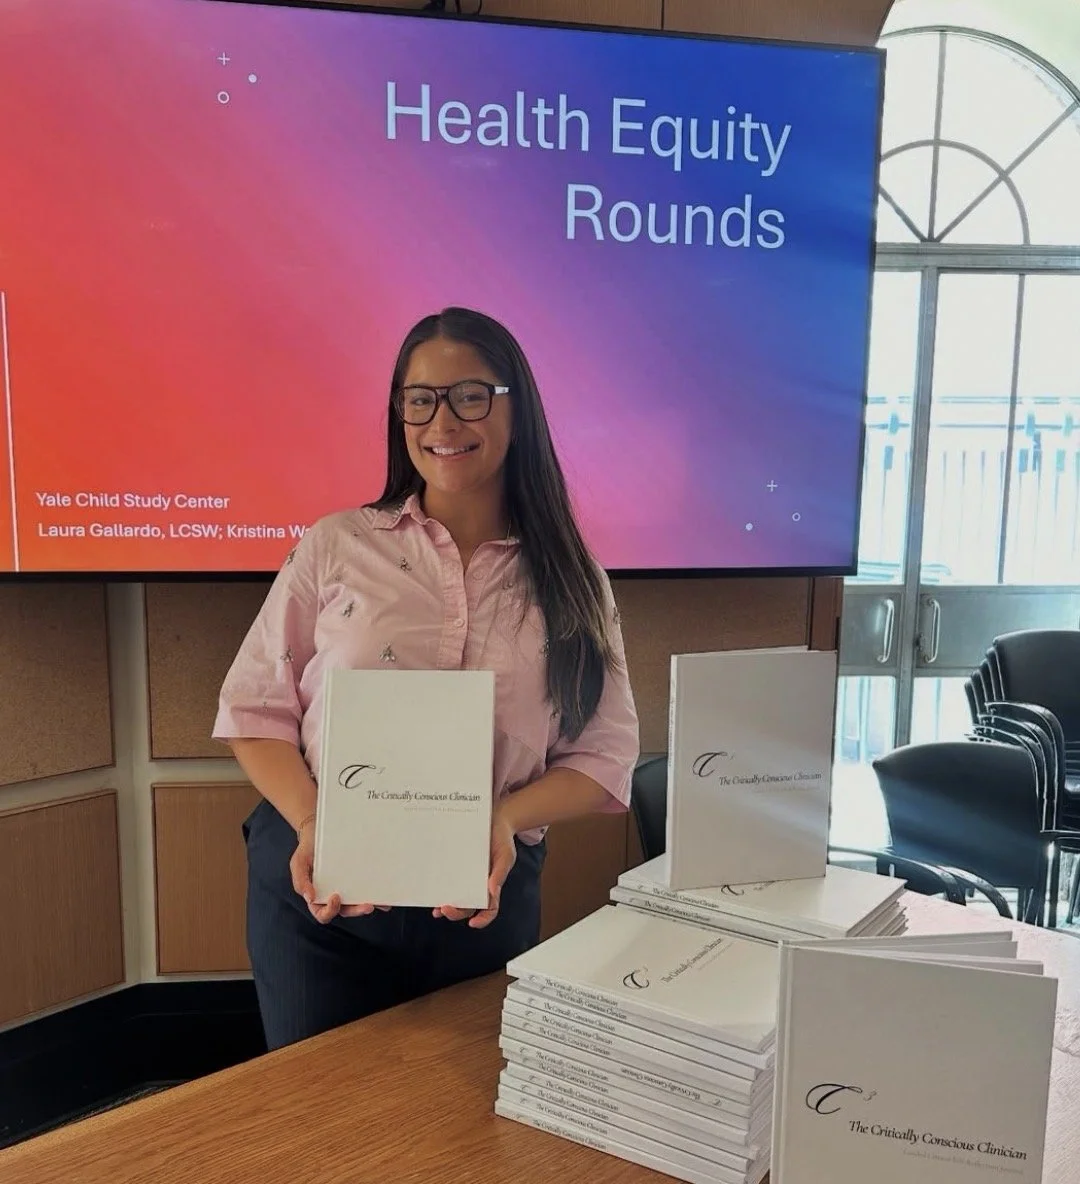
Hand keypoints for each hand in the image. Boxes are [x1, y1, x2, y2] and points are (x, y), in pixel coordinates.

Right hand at [289, 821, 389, 924]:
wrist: (318, 830)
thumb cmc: (307, 849)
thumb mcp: (298, 863)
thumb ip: (300, 881)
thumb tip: (310, 898)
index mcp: (317, 897)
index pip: (323, 913)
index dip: (330, 911)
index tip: (336, 897)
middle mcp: (333, 895)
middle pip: (345, 911)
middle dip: (357, 910)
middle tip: (368, 906)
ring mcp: (347, 888)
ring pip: (358, 903)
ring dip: (370, 905)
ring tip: (382, 903)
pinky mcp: (357, 878)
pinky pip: (366, 889)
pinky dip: (376, 894)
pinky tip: (386, 895)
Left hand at [433, 804, 516, 928]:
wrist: (494, 819)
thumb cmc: (502, 839)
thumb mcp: (506, 855)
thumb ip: (500, 873)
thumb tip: (492, 892)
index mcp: (492, 885)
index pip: (489, 908)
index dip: (483, 919)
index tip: (473, 923)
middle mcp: (477, 884)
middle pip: (468, 906)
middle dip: (457, 913)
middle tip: (446, 909)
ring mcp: (465, 876)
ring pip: (455, 897)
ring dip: (446, 906)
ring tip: (437, 909)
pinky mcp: (455, 866)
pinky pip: (447, 880)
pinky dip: (439, 888)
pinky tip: (431, 892)